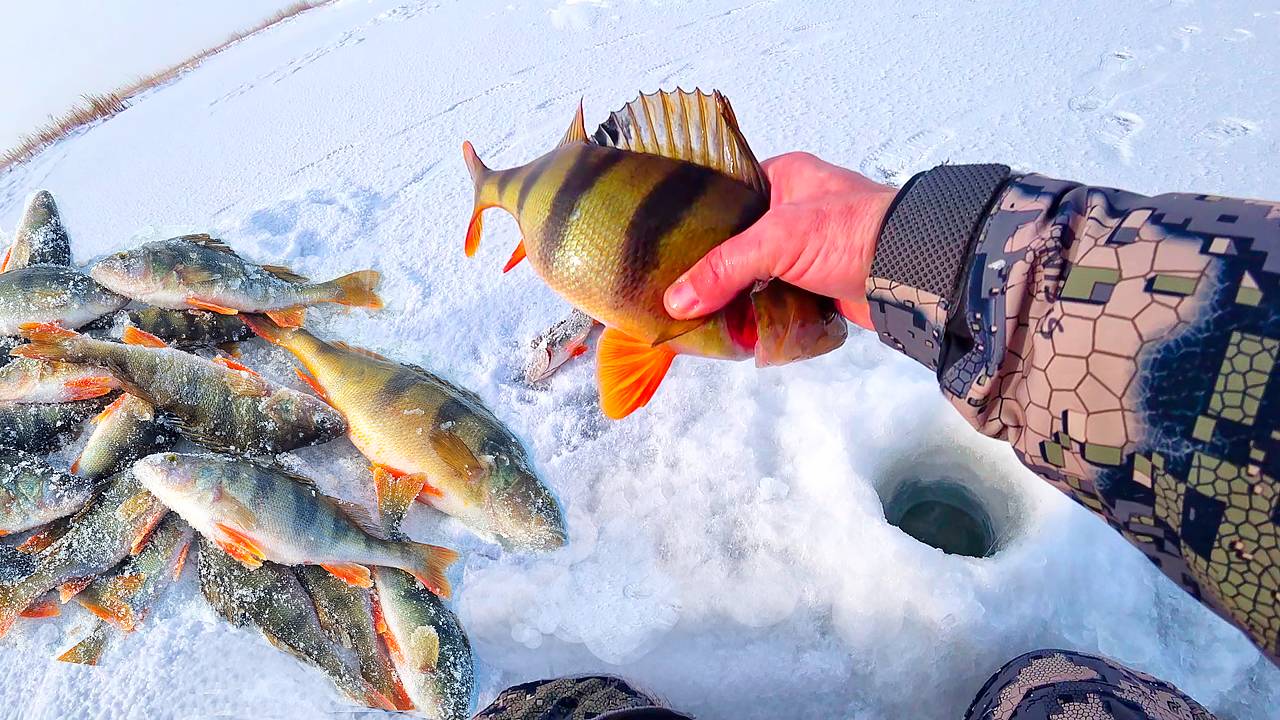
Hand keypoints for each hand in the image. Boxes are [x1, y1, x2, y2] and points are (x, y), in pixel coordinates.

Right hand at [663, 152, 896, 329]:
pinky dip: (763, 318)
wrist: (916, 272)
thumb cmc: (850, 232)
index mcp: (783, 177)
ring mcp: (808, 250)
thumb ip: (723, 269)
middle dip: (714, 274)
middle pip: (737, 244)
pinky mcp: (820, 284)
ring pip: (757, 277)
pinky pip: (779, 301)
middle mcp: (793, 209)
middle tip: (680, 297)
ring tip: (703, 322)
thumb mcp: (777, 240)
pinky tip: (739, 333)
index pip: (725, 197)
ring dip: (738, 300)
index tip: (666, 253)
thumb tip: (675, 302)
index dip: (696, 226)